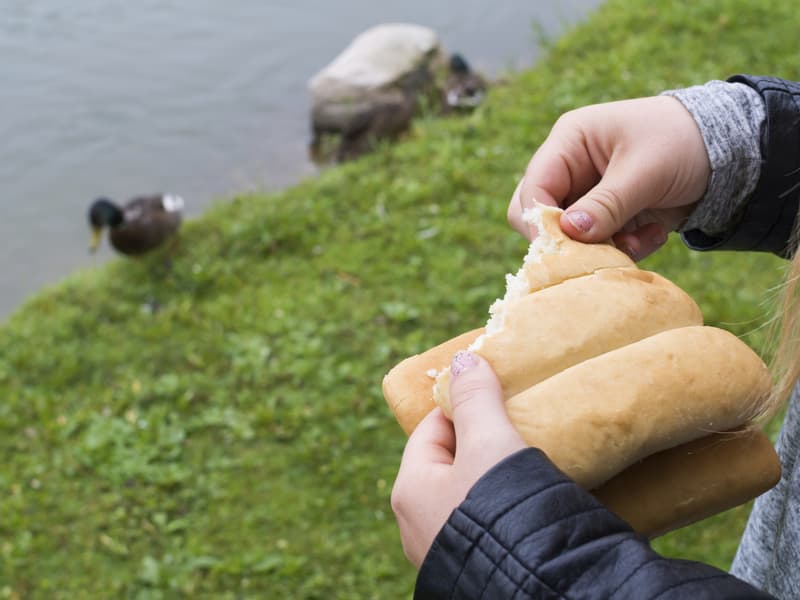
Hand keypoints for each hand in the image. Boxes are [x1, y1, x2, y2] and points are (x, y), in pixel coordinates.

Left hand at [391, 351, 526, 567]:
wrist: (534, 586)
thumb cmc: (502, 506)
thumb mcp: (488, 441)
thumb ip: (475, 398)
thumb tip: (463, 358)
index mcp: (410, 488)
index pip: (432, 428)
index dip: (464, 405)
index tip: (498, 392)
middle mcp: (416, 522)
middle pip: (449, 461)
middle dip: (481, 439)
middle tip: (518, 424)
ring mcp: (442, 546)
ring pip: (467, 491)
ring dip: (495, 472)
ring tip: (529, 458)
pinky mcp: (471, 563)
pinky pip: (482, 518)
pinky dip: (502, 501)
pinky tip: (529, 497)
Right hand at [507, 96, 710, 259]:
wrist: (728, 152)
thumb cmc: (682, 142)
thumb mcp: (645, 170)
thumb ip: (607, 203)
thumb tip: (569, 233)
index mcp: (569, 142)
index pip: (534, 188)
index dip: (541, 221)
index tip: (561, 250)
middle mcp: (569, 170)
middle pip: (537, 217)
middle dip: (567, 240)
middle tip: (598, 252)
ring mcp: (586, 195)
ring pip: (568, 238)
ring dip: (601, 248)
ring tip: (640, 240)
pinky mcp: (606, 217)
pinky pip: (596, 246)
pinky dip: (623, 249)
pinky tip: (654, 234)